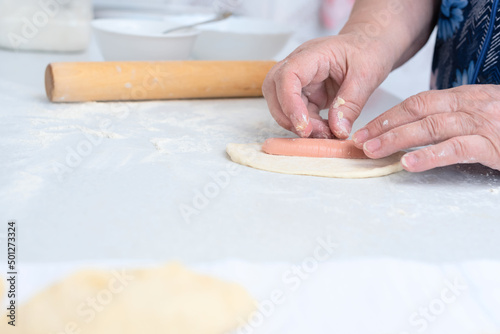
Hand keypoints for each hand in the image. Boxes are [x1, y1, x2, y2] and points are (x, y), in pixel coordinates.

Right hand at [262, 35, 391, 138]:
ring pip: (282, 104)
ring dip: (298, 124)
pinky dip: (308, 125)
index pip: (287, 76)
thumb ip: (350, 104)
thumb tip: (337, 130)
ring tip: (325, 133)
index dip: (289, 102)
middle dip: (286, 116)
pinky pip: (298, 112)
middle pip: (274, 90)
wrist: (370, 44)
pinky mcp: (306, 93)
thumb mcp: (366, 76)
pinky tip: (326, 130)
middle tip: (310, 133)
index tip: (303, 125)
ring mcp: (300, 80)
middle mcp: (299, 66)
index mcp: (312, 54)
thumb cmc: (368, 50)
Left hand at [353, 85, 499, 171]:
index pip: (418, 102)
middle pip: (418, 111)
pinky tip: (408, 163)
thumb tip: (415, 133)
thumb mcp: (481, 116)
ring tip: (372, 151)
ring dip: (397, 139)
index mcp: (465, 98)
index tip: (366, 129)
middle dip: (385, 126)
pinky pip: (457, 148)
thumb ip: (452, 121)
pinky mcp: (495, 145)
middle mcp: (471, 105)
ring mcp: (484, 123)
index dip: (389, 116)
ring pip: (431, 127)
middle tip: (359, 141)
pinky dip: (430, 156)